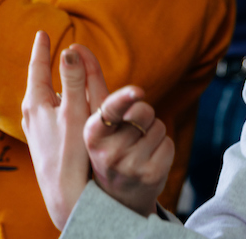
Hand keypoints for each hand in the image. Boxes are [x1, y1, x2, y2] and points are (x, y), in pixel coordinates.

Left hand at [22, 32, 102, 229]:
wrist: (63, 192)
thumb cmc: (71, 151)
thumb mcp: (76, 111)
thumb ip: (75, 80)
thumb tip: (69, 49)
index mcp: (36, 103)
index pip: (37, 67)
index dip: (41, 49)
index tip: (42, 32)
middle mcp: (31, 115)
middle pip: (38, 81)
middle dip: (43, 65)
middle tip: (46, 48)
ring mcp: (35, 130)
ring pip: (43, 98)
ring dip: (49, 84)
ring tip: (53, 74)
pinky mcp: (42, 142)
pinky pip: (47, 112)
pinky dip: (54, 101)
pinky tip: (61, 108)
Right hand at [85, 85, 172, 218]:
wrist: (117, 198)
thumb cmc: (107, 146)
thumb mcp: (96, 121)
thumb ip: (90, 84)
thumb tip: (76, 47)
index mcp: (91, 135)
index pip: (110, 110)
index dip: (125, 99)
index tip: (138, 91)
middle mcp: (108, 153)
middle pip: (142, 111)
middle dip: (143, 113)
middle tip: (131, 130)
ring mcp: (131, 167)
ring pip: (158, 126)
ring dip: (153, 132)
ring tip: (137, 148)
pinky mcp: (151, 176)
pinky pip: (168, 143)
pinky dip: (162, 147)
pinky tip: (148, 160)